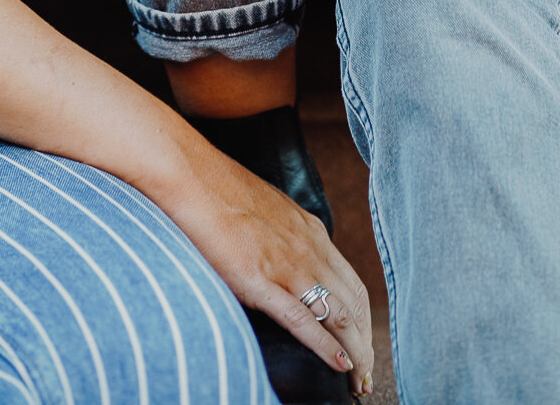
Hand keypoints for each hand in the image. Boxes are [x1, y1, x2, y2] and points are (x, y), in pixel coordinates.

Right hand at [169, 143, 373, 394]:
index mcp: (312, 232)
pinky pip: (303, 320)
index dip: (363, 321)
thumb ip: (288, 237)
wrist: (193, 176)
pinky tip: (339, 366)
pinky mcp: (260, 280)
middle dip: (365, 344)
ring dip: (354, 353)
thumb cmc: (223, 193)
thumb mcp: (271, 211)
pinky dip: (326, 348)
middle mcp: (309, 249)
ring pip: (337, 316)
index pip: (353, 286)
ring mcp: (287, 265)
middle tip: (366, 376)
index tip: (364, 346)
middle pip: (353, 306)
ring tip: (357, 383)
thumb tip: (292, 260)